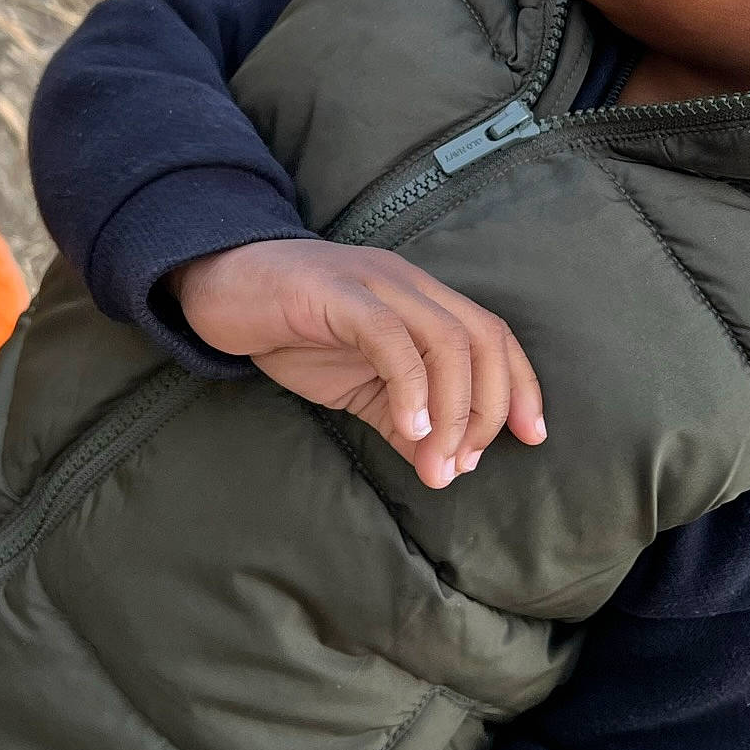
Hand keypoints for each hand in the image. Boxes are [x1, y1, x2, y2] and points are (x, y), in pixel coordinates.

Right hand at [168, 238, 544, 487]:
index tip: (533, 437)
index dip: (522, 385)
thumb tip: (442, 465)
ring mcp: (374, 284)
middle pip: (481, 338)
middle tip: (464, 463)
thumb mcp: (357, 383)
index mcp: (420, 300)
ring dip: (452, 410)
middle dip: (488, 408)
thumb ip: (400, 418)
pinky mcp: (336, 294)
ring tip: (436, 459)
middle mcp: (408, 284)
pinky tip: (408, 427)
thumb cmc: (289, 329)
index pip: (493, 335)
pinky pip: (390, 337)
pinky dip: (410, 385)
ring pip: (446, 341)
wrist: (216, 285)